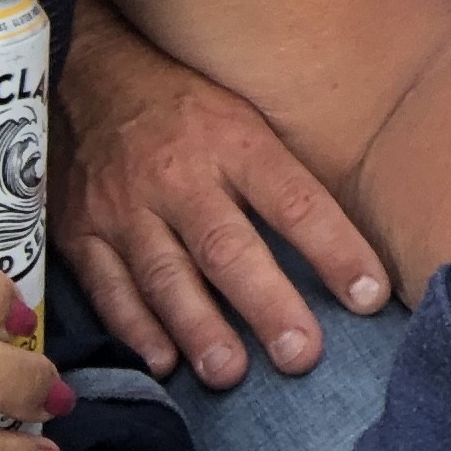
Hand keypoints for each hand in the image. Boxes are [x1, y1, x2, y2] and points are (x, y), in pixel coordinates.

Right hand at [51, 0, 389, 386]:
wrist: (89, 78)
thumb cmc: (190, 106)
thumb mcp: (247, 117)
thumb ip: (285, 175)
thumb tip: (346, 241)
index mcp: (236, 144)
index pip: (296, 201)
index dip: (335, 248)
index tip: (370, 294)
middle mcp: (181, 178)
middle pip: (229, 248)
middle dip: (267, 304)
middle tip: (301, 354)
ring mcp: (125, 209)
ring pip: (166, 277)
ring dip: (200, 329)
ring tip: (230, 373)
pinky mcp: (80, 233)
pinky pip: (108, 288)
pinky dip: (135, 330)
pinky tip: (163, 363)